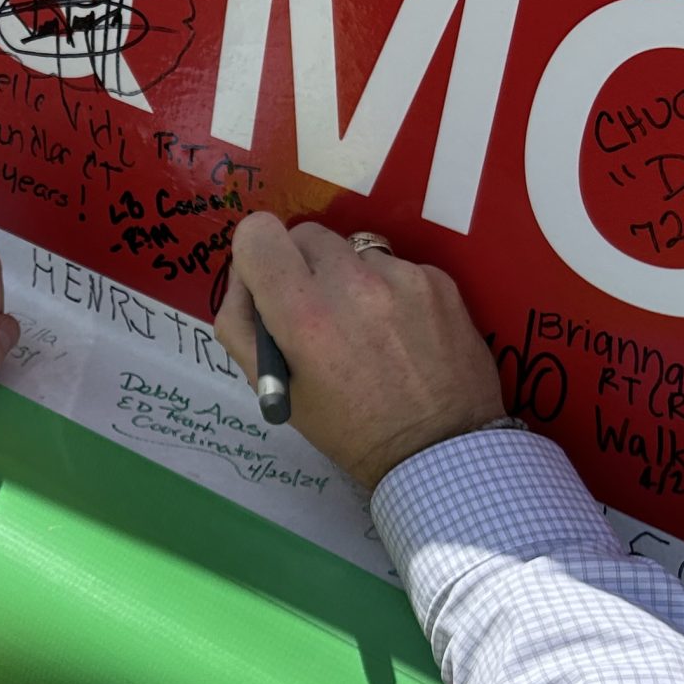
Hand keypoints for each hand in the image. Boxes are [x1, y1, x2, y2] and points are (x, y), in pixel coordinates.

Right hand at [214, 213, 503, 487]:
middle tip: (315, 310)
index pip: (258, 233)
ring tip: (367, 330)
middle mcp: (351, 284)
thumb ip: (241, 327)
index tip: (268, 280)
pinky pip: (396, 267)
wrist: (442, 450)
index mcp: (303, 315)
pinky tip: (402, 333)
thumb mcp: (276, 390)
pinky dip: (391, 291)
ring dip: (350, 279)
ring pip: (354, 251)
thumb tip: (243, 279)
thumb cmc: (350, 430)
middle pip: (305, 234)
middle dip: (302, 266)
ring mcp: (401, 276)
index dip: (257, 255)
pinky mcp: (438, 280)